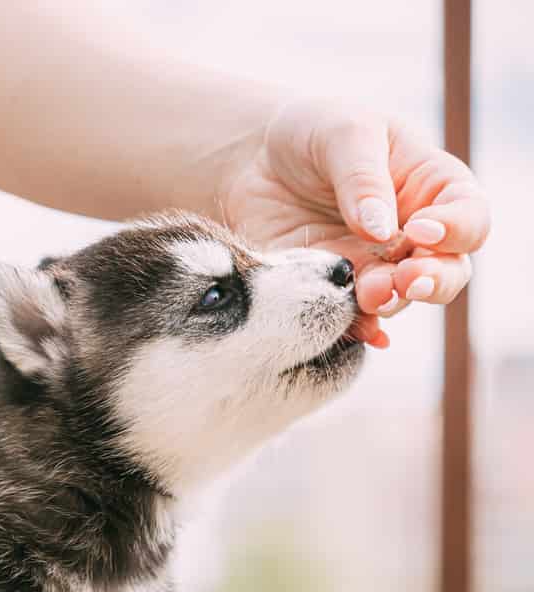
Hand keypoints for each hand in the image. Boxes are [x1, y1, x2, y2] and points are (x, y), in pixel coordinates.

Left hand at [221, 99, 490, 346]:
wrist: (251, 160)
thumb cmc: (313, 132)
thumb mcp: (343, 134)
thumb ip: (362, 178)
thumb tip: (380, 230)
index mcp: (432, 188)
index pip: (469, 217)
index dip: (455, 230)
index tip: (419, 230)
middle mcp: (412, 235)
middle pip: (447, 271)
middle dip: (432, 280)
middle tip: (406, 280)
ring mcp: (373, 266)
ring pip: (400, 299)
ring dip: (390, 302)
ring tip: (370, 295)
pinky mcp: (332, 287)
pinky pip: (350, 316)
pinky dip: (354, 327)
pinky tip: (358, 330)